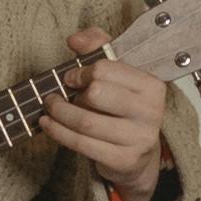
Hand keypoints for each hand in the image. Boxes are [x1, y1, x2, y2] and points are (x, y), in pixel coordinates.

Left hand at [47, 46, 173, 200]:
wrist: (137, 154)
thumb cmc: (122, 106)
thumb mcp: (116, 72)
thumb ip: (97, 45)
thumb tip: (74, 40)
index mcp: (152, 85)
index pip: (107, 69)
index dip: (82, 71)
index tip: (72, 77)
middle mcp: (151, 111)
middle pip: (97, 94)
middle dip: (70, 94)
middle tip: (58, 95)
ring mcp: (139, 138)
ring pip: (86, 122)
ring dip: (59, 113)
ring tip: (49, 108)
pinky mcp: (124, 160)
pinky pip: (82, 144)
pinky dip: (59, 133)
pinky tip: (48, 124)